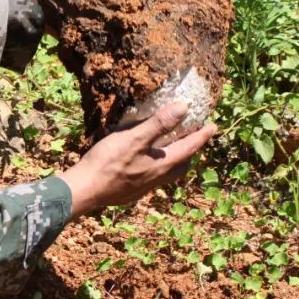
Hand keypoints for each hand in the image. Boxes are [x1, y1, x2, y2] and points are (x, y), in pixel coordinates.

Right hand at [59, 103, 216, 217]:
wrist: (85, 190)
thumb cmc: (109, 162)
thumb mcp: (134, 137)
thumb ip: (159, 124)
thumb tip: (184, 108)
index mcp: (162, 164)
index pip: (190, 147)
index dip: (202, 135)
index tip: (213, 126)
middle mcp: (157, 178)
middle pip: (182, 164)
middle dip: (190, 151)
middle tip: (193, 139)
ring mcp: (144, 187)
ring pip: (167, 173)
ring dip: (174, 161)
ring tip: (170, 150)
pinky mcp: (131, 191)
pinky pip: (152, 178)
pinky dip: (156, 167)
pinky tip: (143, 163)